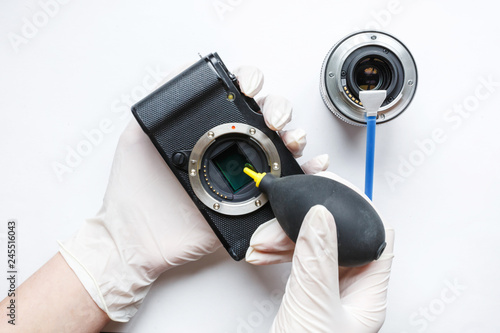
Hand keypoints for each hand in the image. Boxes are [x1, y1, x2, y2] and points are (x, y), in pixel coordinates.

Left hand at [58, 63, 328, 321]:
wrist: (137, 239)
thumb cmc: (134, 191)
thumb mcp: (136, 137)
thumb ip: (155, 104)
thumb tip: (178, 71)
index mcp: (209, 132)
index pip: (241, 97)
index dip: (252, 83)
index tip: (249, 88)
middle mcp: (231, 150)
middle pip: (269, 117)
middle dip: (279, 109)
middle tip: (271, 119)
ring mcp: (245, 176)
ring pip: (283, 147)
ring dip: (296, 136)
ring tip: (291, 140)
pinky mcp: (253, 205)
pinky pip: (287, 186)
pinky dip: (307, 173)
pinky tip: (311, 164)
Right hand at [246, 173, 394, 331]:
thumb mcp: (312, 306)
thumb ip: (317, 259)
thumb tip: (322, 217)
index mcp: (368, 295)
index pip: (377, 238)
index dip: (359, 210)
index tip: (334, 190)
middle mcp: (351, 292)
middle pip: (338, 239)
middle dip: (307, 225)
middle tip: (285, 217)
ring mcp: (327, 294)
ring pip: (313, 249)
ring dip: (286, 240)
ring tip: (265, 243)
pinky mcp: (306, 296)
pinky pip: (297, 264)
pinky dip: (280, 254)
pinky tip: (265, 253)